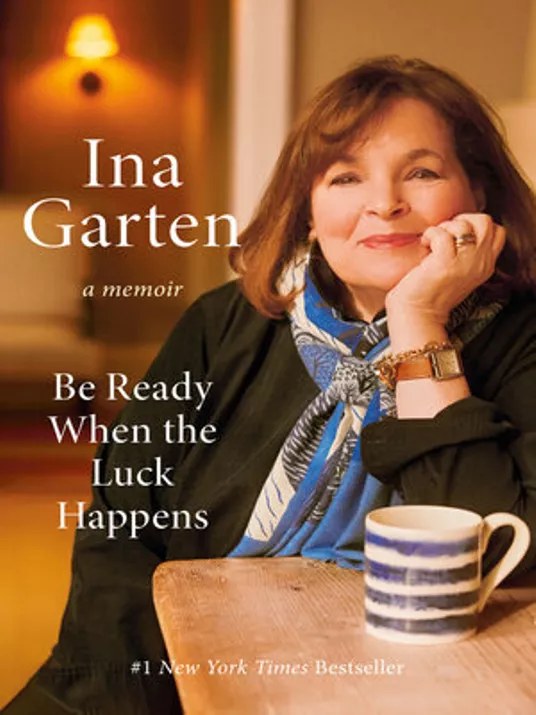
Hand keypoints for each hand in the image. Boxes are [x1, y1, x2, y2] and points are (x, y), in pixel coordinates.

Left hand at [385, 213, 505, 326]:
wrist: (419, 313)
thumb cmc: (432, 292)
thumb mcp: (459, 271)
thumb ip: (467, 253)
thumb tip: (457, 226)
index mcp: (486, 265)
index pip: (497, 231)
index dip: (476, 224)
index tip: (456, 234)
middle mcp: (480, 263)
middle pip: (486, 222)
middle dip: (463, 220)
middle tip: (446, 233)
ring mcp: (465, 263)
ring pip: (463, 225)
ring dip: (443, 228)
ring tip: (431, 242)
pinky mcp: (446, 263)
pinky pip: (441, 234)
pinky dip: (429, 234)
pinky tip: (424, 245)